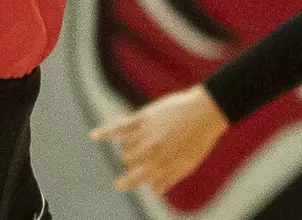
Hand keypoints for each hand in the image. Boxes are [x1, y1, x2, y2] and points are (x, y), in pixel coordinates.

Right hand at [90, 85, 229, 194]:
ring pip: (124, 146)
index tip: (121, 184)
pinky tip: (94, 135)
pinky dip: (105, 131)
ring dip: (128, 145)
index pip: (135, 180)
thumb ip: (168, 179)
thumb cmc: (200, 139)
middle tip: (145, 152)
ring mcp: (145, 134)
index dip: (127, 183)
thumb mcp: (187, 165)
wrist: (207, 111)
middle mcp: (150, 151)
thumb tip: (154, 191)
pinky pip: (119, 127)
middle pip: (128, 161)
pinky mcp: (143, 118)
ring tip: (143, 139)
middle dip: (132, 160)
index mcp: (160, 164)